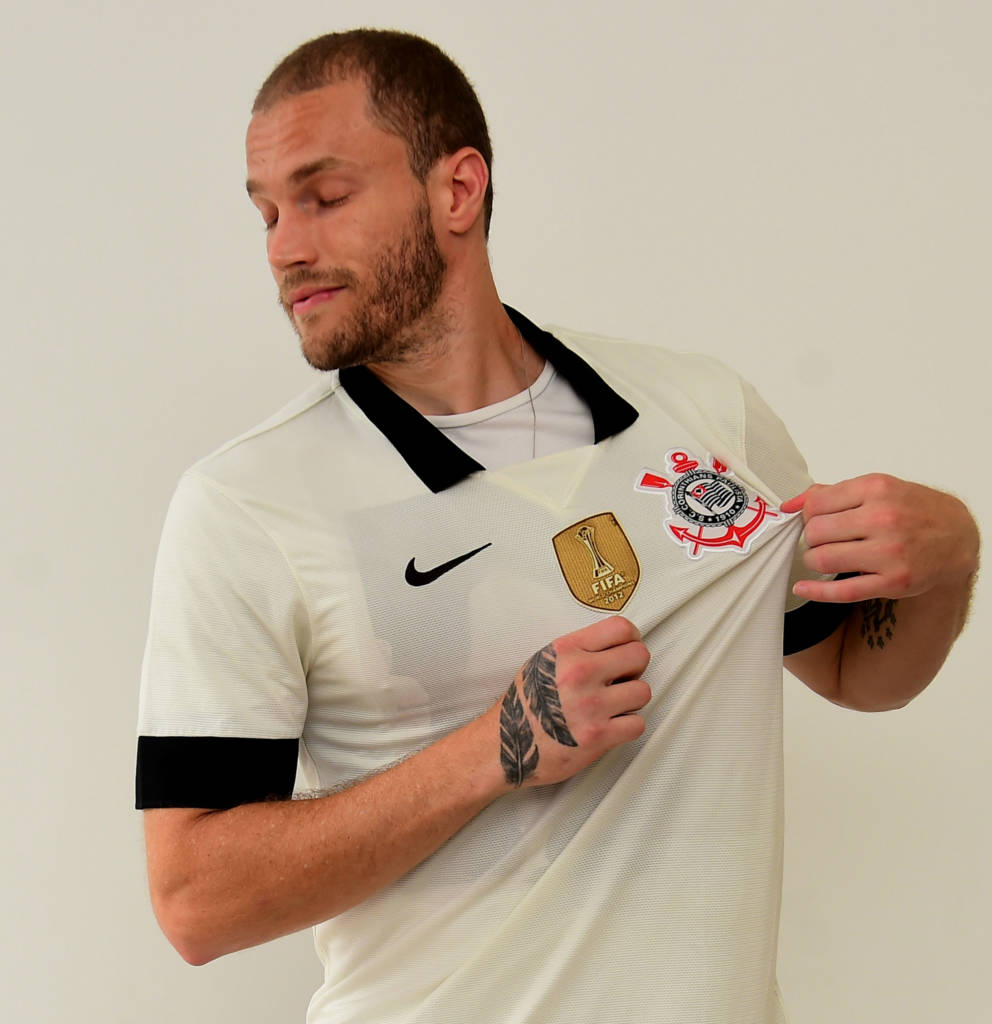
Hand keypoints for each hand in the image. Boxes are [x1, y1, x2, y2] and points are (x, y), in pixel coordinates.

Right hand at [496, 616, 650, 787]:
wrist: (505, 746)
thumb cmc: (523, 706)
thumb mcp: (543, 661)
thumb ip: (577, 650)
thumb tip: (613, 646)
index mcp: (566, 650)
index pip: (621, 627)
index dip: (631, 639)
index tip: (626, 650)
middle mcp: (580, 672)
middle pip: (640, 656)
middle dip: (634, 669)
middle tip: (620, 680)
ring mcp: (591, 704)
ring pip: (643, 691)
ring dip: (631, 701)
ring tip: (612, 706)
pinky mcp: (598, 736)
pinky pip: (637, 724)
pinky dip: (627, 727)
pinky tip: (610, 726)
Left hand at [781, 473, 978, 603]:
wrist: (957, 534)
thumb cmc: (912, 509)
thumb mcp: (875, 488)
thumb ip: (831, 493)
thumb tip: (790, 505)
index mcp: (876, 489)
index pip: (816, 505)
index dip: (808, 514)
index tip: (815, 519)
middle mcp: (883, 519)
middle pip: (815, 532)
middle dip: (812, 538)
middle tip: (823, 540)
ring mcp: (889, 552)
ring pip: (822, 560)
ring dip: (814, 560)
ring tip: (826, 556)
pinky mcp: (893, 582)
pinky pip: (842, 591)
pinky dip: (816, 592)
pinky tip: (803, 588)